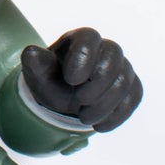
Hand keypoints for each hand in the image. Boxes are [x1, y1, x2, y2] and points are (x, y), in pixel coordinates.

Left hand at [21, 29, 142, 133]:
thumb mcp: (39, 74)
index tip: (70, 80)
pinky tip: (100, 125)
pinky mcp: (131, 86)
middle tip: (79, 102)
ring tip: (84, 118)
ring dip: (104, 105)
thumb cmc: (51, 80)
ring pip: (125, 80)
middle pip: (114, 57)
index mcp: (81, 39)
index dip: (82, 59)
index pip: (90, 38)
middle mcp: (105, 48)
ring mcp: (122, 67)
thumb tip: (30, 53)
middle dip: (97, 84)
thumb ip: (35, 64)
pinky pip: (134, 97)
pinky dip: (117, 115)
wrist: (64, 100)